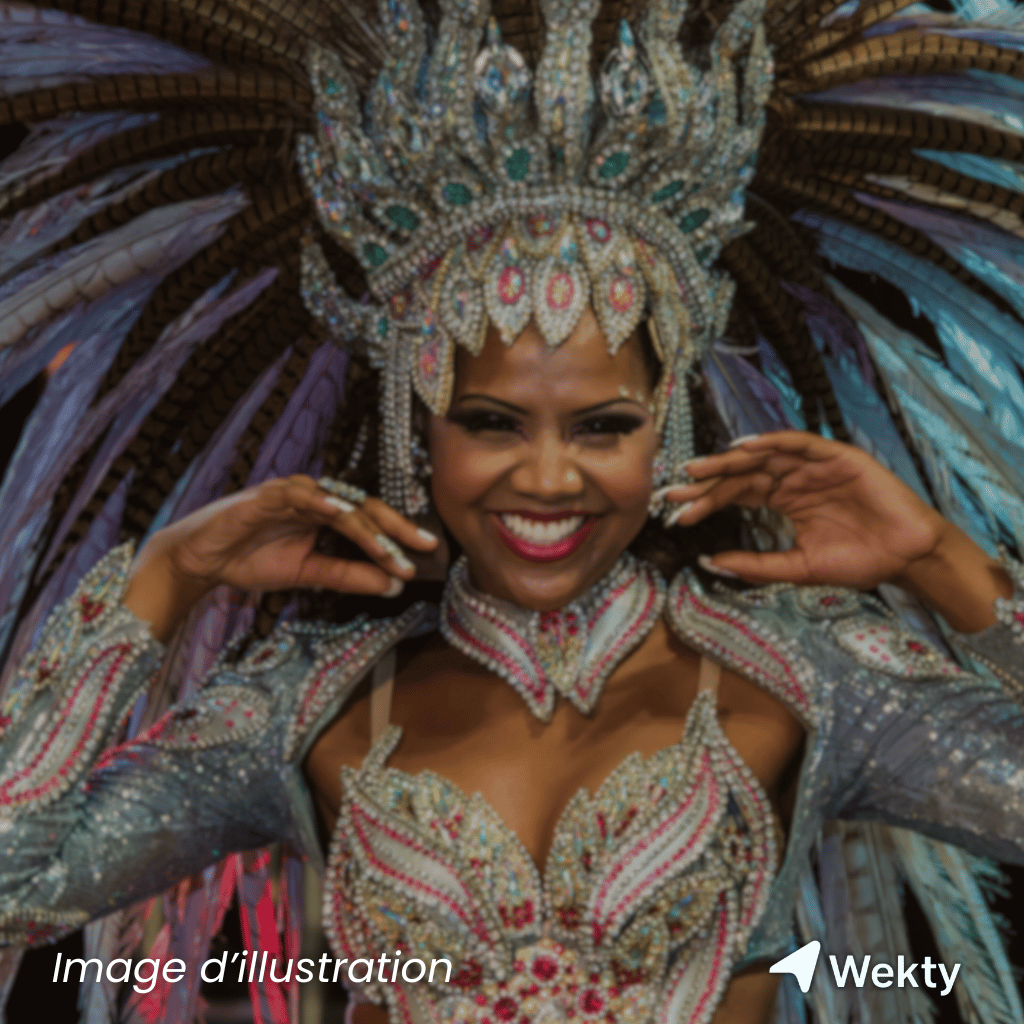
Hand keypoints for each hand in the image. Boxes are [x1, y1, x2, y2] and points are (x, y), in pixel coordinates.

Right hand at [124, 475, 438, 640]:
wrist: (200, 561)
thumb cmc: (251, 560)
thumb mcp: (308, 575)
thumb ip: (347, 576)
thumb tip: (392, 585)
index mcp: (326, 513)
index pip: (371, 521)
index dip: (398, 536)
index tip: (427, 554)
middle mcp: (315, 498)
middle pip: (363, 507)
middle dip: (395, 528)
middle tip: (423, 546)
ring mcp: (291, 494)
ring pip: (337, 504)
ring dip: (365, 528)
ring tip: (388, 550)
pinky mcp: (264, 496)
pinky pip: (296, 495)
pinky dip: (318, 502)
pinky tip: (338, 512)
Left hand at [662, 432, 1011, 629]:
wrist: (906, 559)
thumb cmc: (858, 561)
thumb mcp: (796, 567)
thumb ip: (755, 564)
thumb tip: (709, 563)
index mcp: (784, 500)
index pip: (736, 495)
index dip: (706, 502)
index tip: (675, 513)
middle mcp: (794, 479)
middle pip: (742, 474)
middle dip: (707, 481)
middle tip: (674, 489)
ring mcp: (814, 466)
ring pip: (764, 456)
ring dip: (730, 459)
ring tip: (699, 467)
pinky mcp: (837, 457)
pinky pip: (799, 444)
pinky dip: (773, 442)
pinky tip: (745, 447)